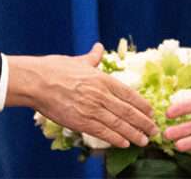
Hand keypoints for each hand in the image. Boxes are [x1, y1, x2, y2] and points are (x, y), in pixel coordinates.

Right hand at [8, 43, 158, 147]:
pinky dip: (116, 139)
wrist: (36, 82)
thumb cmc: (54, 69)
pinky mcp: (80, 121)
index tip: (151, 112)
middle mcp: (101, 94)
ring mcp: (92, 109)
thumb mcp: (78, 61)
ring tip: (144, 140)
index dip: (142, 105)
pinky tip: (125, 143)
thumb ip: (92, 57)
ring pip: (119, 124)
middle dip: (144, 122)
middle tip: (154, 130)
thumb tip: (98, 47)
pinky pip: (103, 132)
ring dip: (134, 133)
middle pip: (128, 111)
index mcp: (102, 79)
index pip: (129, 94)